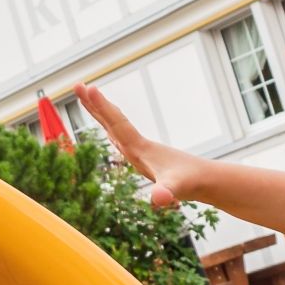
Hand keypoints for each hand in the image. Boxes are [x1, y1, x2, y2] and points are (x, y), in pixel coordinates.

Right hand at [77, 85, 213, 208]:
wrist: (207, 180)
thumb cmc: (191, 183)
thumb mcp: (175, 189)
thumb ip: (166, 193)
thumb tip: (159, 199)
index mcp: (140, 148)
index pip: (118, 124)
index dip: (102, 108)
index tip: (88, 88)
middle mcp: (138, 145)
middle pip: (112, 120)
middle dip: (95, 104)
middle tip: (77, 85)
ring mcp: (141, 150)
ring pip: (116, 126)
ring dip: (101, 112)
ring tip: (87, 97)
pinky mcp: (144, 156)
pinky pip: (122, 137)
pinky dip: (111, 128)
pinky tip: (109, 130)